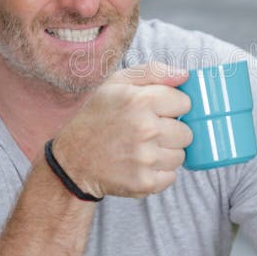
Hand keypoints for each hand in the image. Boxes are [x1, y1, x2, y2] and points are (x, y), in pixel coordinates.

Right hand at [52, 61, 192, 198]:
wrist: (70, 160)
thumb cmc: (95, 116)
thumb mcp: (116, 83)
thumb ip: (153, 72)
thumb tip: (185, 76)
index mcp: (140, 100)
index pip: (185, 103)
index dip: (173, 105)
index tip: (158, 109)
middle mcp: (145, 129)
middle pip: (186, 132)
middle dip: (171, 131)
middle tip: (148, 131)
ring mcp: (145, 159)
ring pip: (180, 155)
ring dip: (166, 152)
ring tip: (142, 148)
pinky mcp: (144, 183)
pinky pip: (171, 177)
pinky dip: (159, 173)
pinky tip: (139, 164)